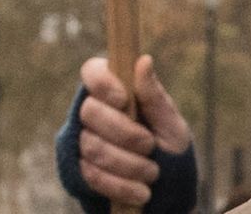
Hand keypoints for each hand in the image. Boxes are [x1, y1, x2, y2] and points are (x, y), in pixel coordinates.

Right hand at [76, 55, 193, 205]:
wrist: (167, 186)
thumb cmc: (170, 145)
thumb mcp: (170, 121)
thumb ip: (154, 96)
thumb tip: (143, 60)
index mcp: (116, 90)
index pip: (92, 71)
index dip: (103, 84)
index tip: (124, 100)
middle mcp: (94, 112)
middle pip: (90, 112)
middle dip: (124, 133)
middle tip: (149, 145)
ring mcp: (84, 140)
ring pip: (91, 146)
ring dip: (127, 163)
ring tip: (152, 173)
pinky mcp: (80, 169)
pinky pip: (90, 174)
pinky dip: (119, 185)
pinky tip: (140, 192)